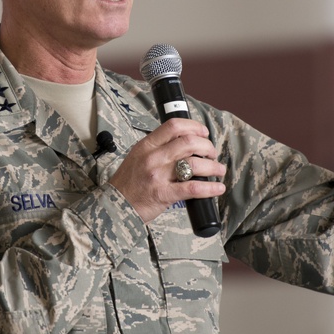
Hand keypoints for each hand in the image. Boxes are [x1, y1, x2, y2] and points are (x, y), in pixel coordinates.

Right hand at [108, 118, 226, 222]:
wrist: (114, 206)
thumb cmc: (128, 183)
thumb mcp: (138, 157)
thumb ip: (158, 148)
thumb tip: (185, 143)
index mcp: (146, 145)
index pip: (173, 126)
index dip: (194, 126)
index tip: (204, 132)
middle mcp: (153, 157)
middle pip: (189, 142)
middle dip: (207, 146)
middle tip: (212, 153)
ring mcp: (158, 175)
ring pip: (194, 163)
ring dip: (212, 166)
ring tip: (219, 170)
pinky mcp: (164, 194)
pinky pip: (193, 188)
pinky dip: (210, 188)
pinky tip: (217, 188)